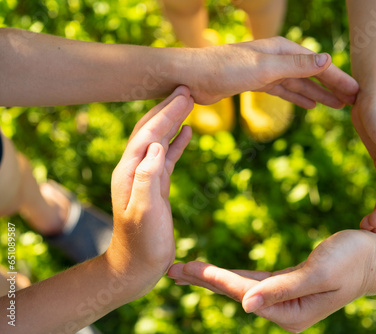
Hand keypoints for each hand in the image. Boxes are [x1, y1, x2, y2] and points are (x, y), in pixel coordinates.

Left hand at [105, 86, 192, 289]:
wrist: (137, 264)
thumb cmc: (141, 242)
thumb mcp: (144, 211)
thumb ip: (147, 177)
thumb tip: (156, 145)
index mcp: (129, 171)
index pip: (148, 134)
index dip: (166, 113)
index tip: (184, 95)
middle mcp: (134, 168)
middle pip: (151, 130)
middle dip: (167, 108)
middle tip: (186, 89)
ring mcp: (145, 175)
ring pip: (159, 139)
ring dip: (172, 120)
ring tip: (188, 102)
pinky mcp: (156, 185)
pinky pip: (168, 156)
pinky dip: (177, 141)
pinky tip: (187, 131)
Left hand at [167, 230, 375, 332]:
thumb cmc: (352, 260)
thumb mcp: (319, 272)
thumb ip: (283, 289)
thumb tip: (245, 304)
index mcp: (289, 311)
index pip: (242, 292)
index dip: (212, 279)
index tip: (184, 268)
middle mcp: (284, 311)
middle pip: (235, 293)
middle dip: (203, 280)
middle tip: (172, 269)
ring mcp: (285, 301)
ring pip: (241, 287)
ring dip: (213, 278)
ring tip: (187, 269)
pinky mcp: (288, 287)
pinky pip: (254, 282)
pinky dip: (233, 276)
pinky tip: (217, 273)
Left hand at [181, 36, 358, 108]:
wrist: (193, 77)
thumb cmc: (225, 68)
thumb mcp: (264, 67)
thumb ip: (296, 65)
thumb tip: (327, 59)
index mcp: (283, 50)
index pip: (319, 64)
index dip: (339, 79)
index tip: (358, 92)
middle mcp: (277, 58)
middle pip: (312, 73)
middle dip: (333, 87)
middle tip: (354, 101)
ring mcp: (267, 71)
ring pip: (300, 84)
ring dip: (318, 94)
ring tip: (337, 106)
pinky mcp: (256, 84)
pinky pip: (284, 92)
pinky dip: (298, 98)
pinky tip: (309, 105)